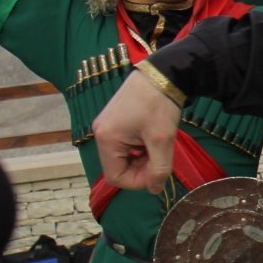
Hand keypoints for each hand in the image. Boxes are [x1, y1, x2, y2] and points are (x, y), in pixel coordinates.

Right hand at [92, 67, 182, 192]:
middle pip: (118, 167)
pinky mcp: (114, 120)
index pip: (116, 177)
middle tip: (160, 157)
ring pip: (122, 156)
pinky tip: (152, 136)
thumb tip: (154, 190)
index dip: (138, 182)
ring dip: (141, 157)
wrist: (162, 73)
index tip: (158, 173)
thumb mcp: (162, 140)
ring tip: (157, 144)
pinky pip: (124, 144)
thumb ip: (159, 169)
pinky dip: (139, 146)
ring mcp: (106, 125)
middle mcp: (100, 133)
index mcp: (106, 139)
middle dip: (140, 168)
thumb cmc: (160, 105)